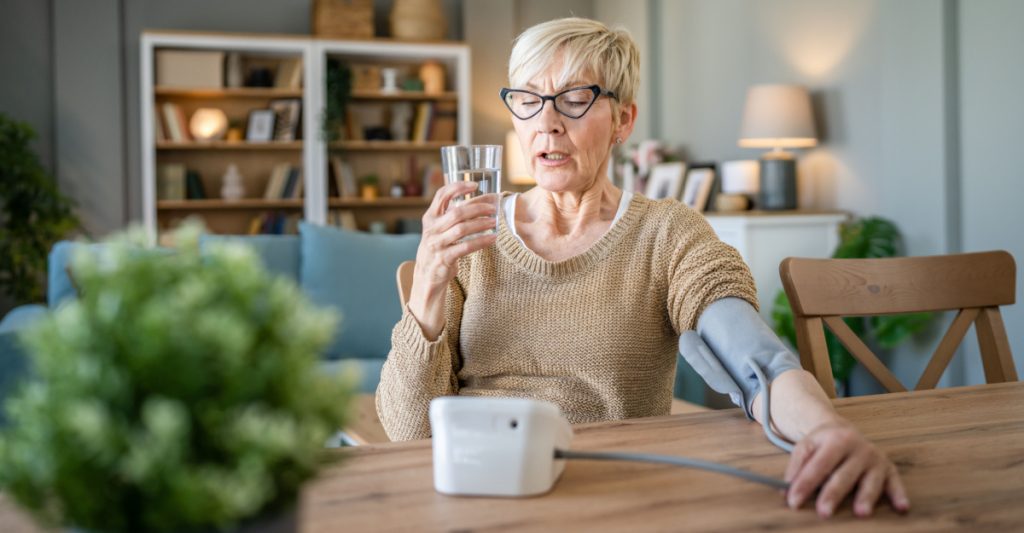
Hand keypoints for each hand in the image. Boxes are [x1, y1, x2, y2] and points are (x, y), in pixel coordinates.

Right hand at [408, 182, 497, 338]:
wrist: (426, 278)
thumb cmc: (438, 251)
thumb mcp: (439, 231)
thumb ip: (451, 217)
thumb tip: (478, 201)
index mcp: (430, 218)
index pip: (441, 195)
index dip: (458, 187)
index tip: (474, 184)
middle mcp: (431, 229)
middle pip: (456, 212)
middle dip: (477, 207)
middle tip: (493, 207)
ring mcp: (436, 244)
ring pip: (462, 228)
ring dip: (481, 223)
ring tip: (495, 221)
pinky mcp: (444, 259)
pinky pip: (466, 247)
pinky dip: (481, 242)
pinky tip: (493, 239)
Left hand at [784, 421, 909, 517]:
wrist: (843, 430)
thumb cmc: (822, 444)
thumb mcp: (806, 446)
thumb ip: (796, 466)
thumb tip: (786, 491)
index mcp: (836, 440)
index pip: (818, 465)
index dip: (805, 483)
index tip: (793, 501)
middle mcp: (858, 448)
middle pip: (844, 475)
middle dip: (833, 494)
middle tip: (824, 511)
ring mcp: (875, 459)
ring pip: (870, 481)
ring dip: (866, 497)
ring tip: (861, 513)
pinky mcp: (889, 468)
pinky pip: (896, 483)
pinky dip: (900, 495)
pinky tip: (902, 508)